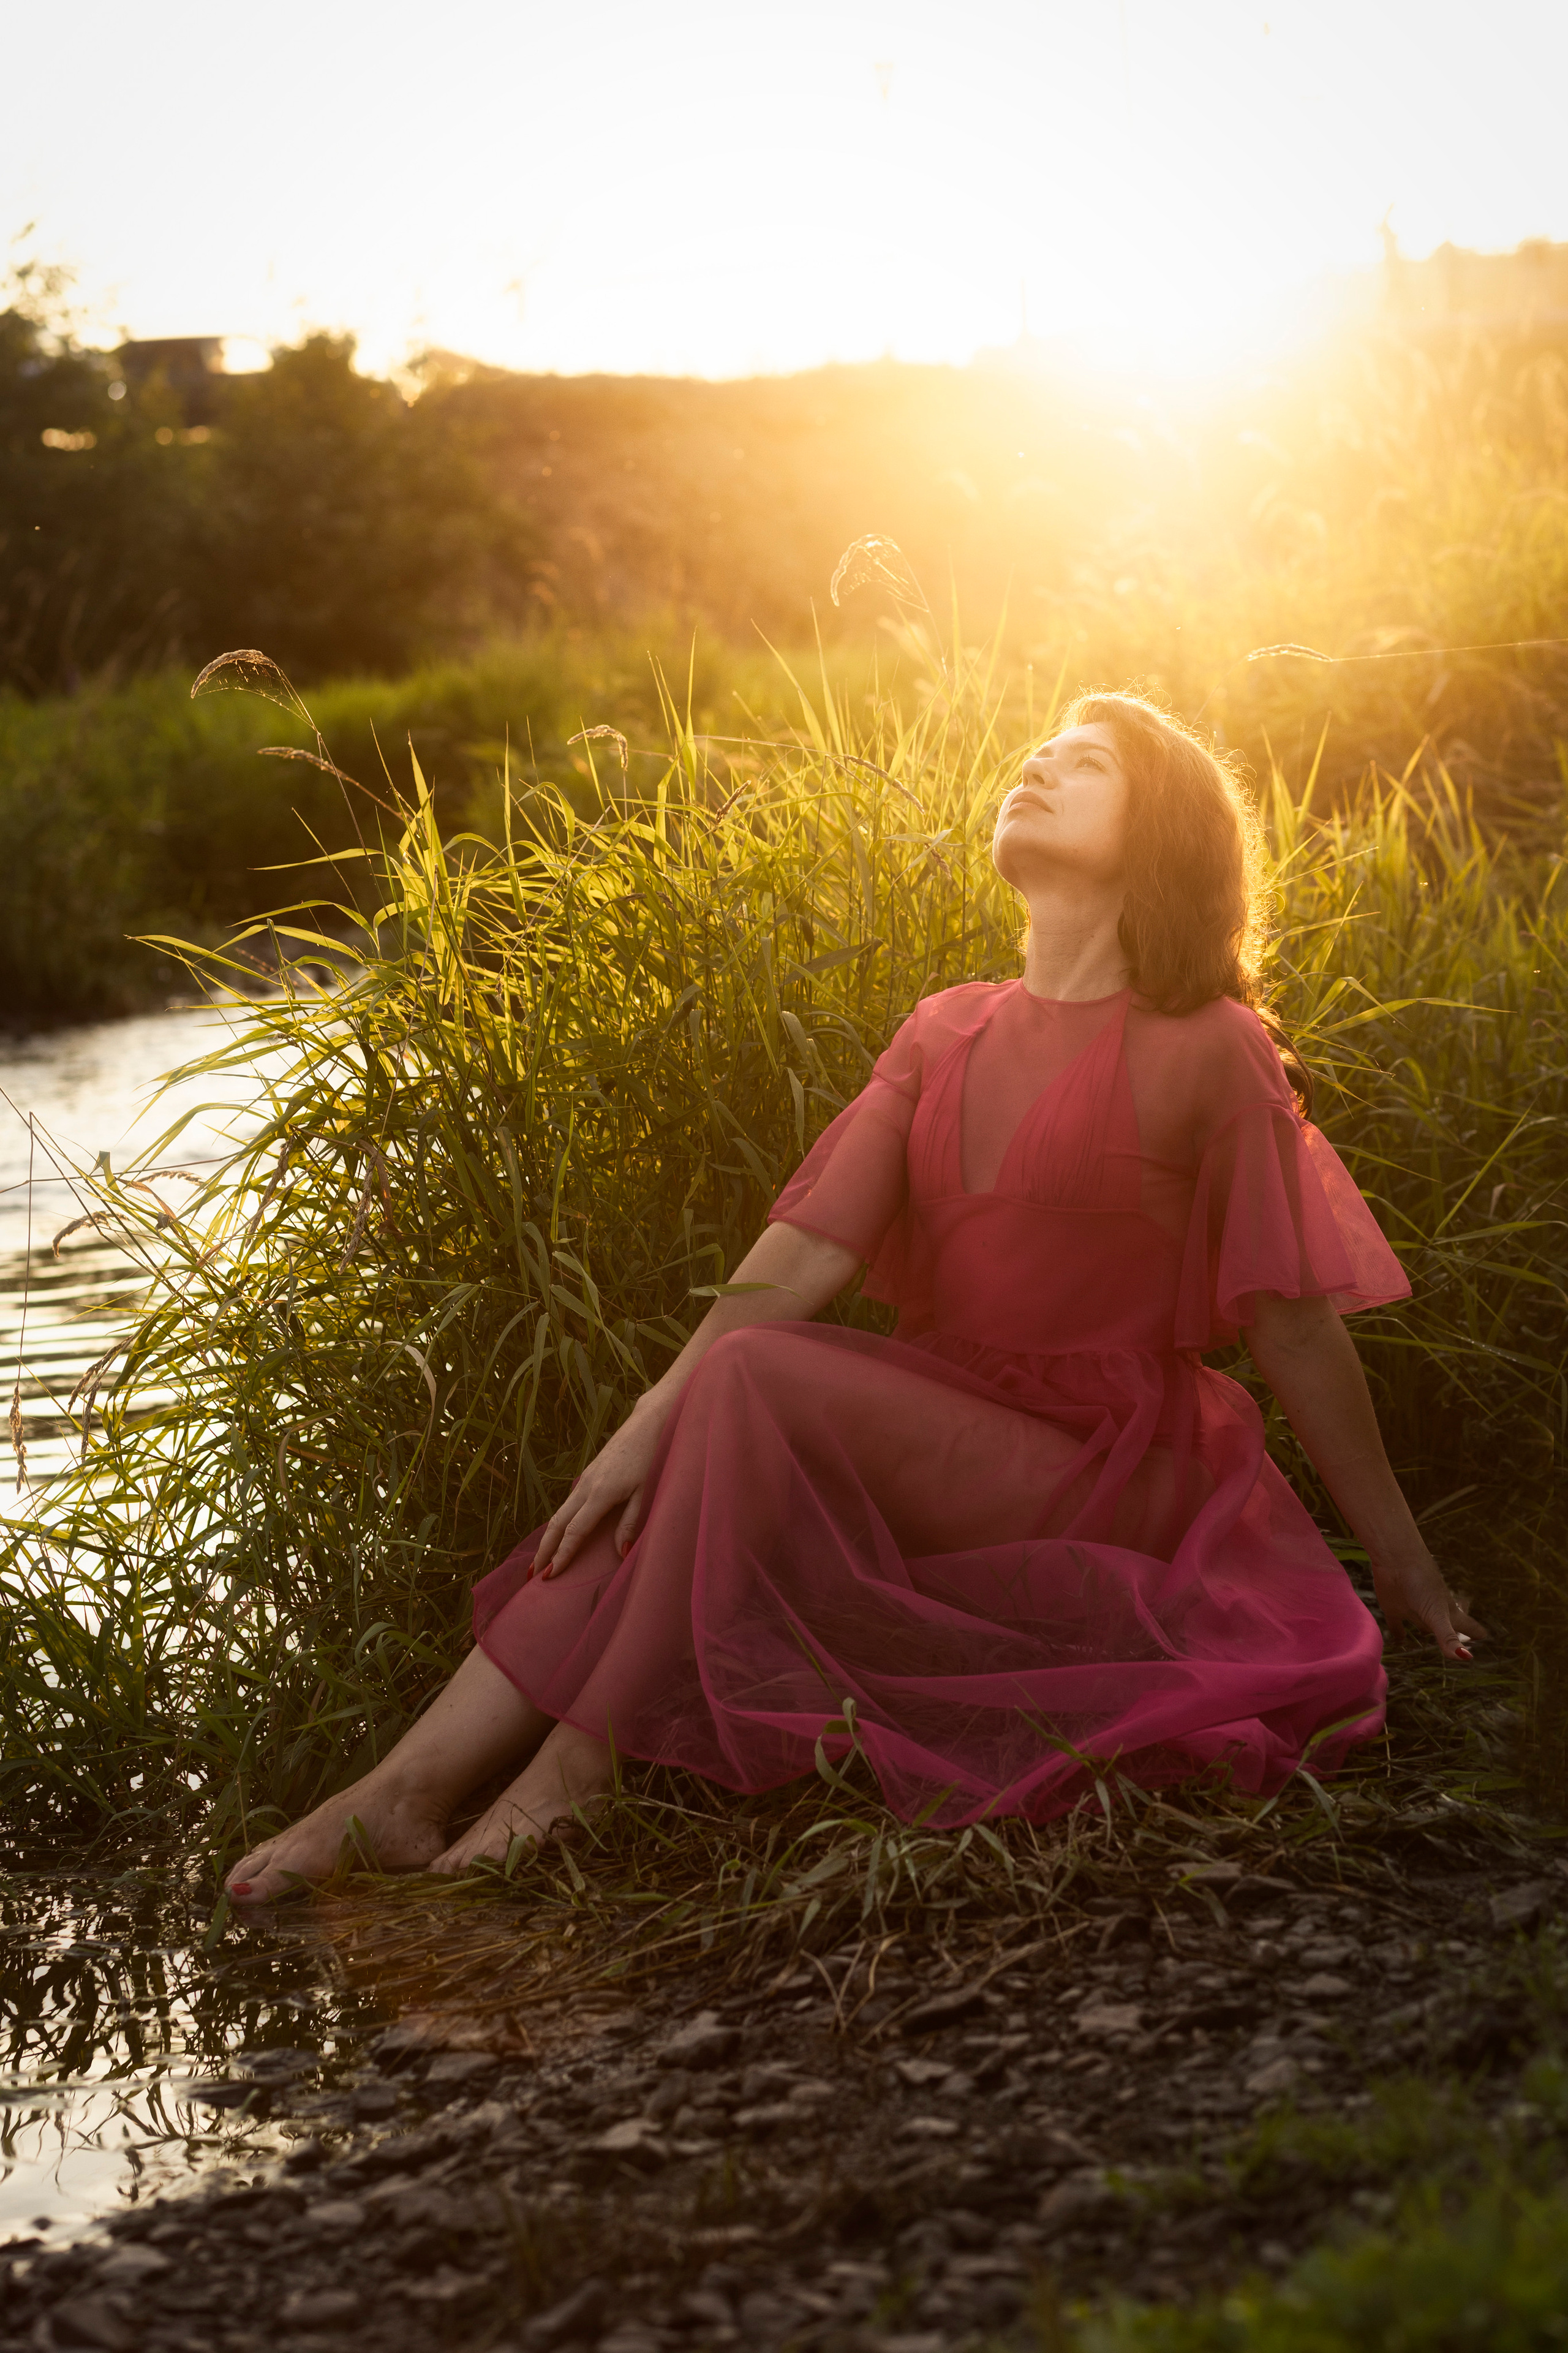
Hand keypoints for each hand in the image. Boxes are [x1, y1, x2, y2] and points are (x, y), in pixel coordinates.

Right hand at [530, 1395, 670, 1578]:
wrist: (647, 1425)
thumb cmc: (650, 1458)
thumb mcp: (645, 1493)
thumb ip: (630, 1523)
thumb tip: (621, 1553)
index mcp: (600, 1494)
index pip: (574, 1532)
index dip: (561, 1555)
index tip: (549, 1575)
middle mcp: (586, 1487)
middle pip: (557, 1524)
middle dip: (543, 1550)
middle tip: (532, 1574)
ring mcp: (584, 1480)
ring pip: (559, 1513)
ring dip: (548, 1538)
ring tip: (540, 1559)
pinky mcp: (588, 1475)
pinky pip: (567, 1504)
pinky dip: (558, 1523)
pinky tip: (559, 1534)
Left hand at [1372, 1546, 1485, 1661]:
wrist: (1395, 1558)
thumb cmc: (1420, 1584)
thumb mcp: (1437, 1614)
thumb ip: (1448, 1637)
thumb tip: (1466, 1658)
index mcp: (1448, 1613)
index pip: (1468, 1626)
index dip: (1476, 1633)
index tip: (1486, 1638)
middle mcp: (1432, 1612)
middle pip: (1446, 1627)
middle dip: (1454, 1635)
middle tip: (1460, 1644)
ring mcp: (1413, 1609)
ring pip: (1422, 1625)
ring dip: (1425, 1632)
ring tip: (1427, 1639)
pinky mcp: (1393, 1607)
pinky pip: (1397, 1625)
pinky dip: (1399, 1633)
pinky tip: (1399, 1640)